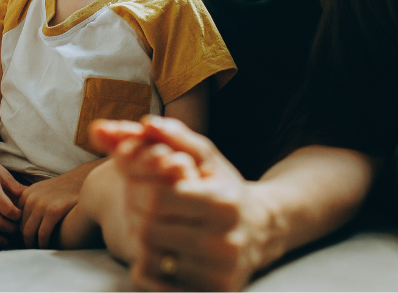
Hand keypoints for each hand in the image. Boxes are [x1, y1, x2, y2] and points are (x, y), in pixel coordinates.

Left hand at [19, 161, 101, 248]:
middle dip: (24, 240)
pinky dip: (43, 244)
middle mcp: (31, 198)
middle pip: (20, 227)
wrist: (84, 180)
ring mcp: (41, 204)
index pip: (15, 219)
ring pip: (29, 232)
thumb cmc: (65, 189)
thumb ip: (32, 203)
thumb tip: (24, 222)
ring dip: (32, 245)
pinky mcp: (53, 211)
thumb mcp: (43, 190)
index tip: (24, 240)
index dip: (18, 231)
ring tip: (37, 251)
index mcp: (26, 194)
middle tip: (30, 249)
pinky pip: (43, 234)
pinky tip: (47, 248)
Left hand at [91, 116, 276, 291]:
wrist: (263, 230)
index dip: (137, 188)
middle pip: (150, 229)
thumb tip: (145, 122)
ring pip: (150, 258)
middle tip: (137, 204)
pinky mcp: (214, 292)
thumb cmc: (225, 187)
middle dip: (135, 212)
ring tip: (150, 226)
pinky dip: (147, 267)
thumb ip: (175, 136)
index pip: (159, 197)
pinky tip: (158, 250)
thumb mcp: (206, 157)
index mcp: (223, 202)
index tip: (138, 184)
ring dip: (139, 240)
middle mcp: (226, 241)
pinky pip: (157, 285)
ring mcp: (220, 272)